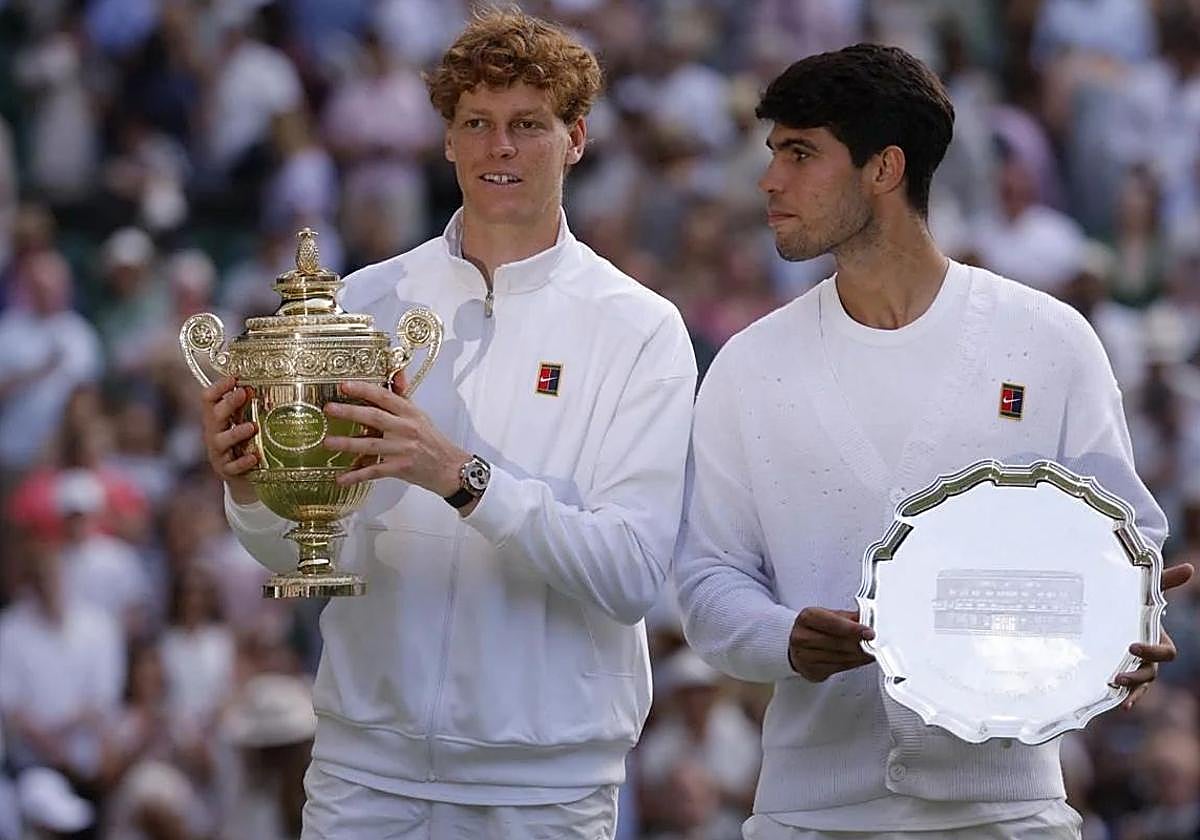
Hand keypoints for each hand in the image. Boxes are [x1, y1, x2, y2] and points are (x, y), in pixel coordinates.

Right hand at [200, 375, 257, 503]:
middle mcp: (214, 433)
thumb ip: (248, 405)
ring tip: (252, 427)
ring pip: (221, 441)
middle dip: (228, 403)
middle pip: (214, 416)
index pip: (208, 398)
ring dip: (236, 432)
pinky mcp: (226, 470)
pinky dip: (242, 462)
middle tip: (243, 393)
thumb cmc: (241, 441)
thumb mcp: (241, 421)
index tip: (234, 378)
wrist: (239, 473)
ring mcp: (219, 452)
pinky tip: (254, 457)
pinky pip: (232, 467)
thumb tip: (266, 384)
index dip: (218, 387)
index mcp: (216, 418)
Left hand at [323, 371, 468, 497]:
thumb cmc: (433, 442)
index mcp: (410, 413)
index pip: (385, 397)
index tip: (344, 386)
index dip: (364, 389)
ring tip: (328, 442)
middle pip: (374, 418)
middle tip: (329, 409)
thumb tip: (396, 373)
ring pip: (371, 445)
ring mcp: (403, 450)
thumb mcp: (420, 415)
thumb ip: (403, 396)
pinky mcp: (400, 469)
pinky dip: (357, 476)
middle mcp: (406, 429)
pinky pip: (374, 471)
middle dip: (350, 412)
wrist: (450, 468)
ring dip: (347, 444)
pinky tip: (341, 478)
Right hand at [788, 607, 875, 681]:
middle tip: (875, 644)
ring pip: (840, 658)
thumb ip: (850, 618)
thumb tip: (870, 619)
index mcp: (807, 617)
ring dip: (859, 656)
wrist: (798, 644)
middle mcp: (802, 636)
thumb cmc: (815, 628)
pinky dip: (853, 664)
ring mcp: (804, 655)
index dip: (853, 629)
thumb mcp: (830, 616)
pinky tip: (860, 659)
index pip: (834, 623)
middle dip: (860, 644)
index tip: (869, 633)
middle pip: (838, 642)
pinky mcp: (811, 670)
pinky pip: (838, 668)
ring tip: (871, 652)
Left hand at [1115, 561, 1193, 708]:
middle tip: (1118, 674)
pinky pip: (1131, 689)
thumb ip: (1165, 581)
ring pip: (1141, 683)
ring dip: (1131, 688)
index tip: (1131, 646)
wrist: (1121, 610)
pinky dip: (1128, 697)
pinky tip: (1120, 704)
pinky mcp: (1125, 670)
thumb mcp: (1148, 590)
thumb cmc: (1138, 601)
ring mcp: (1139, 666)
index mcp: (1159, 639)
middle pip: (1152, 672)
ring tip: (1114, 686)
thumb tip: (1190, 568)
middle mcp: (1151, 657)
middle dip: (1138, 675)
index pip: (1165, 652)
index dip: (1152, 651)